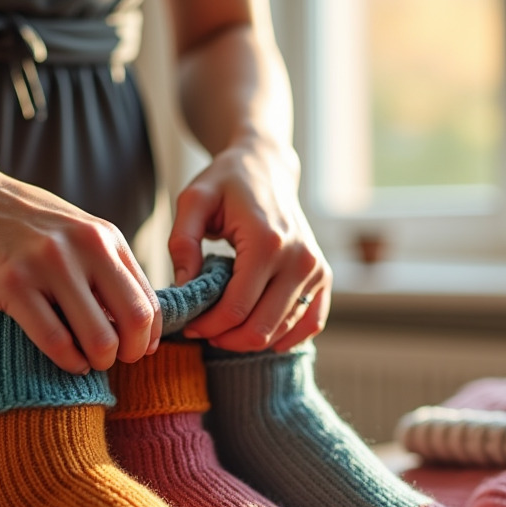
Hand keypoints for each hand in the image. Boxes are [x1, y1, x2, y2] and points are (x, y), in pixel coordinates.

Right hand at [0, 161, 161, 373]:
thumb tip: (137, 321)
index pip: (149, 300)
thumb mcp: (76, 233)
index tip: (136, 351)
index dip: (148, 336)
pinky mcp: (13, 283)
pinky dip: (68, 361)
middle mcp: (85, 247)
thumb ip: (105, 267)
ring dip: (98, 361)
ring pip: (98, 337)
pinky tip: (67, 361)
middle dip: (129, 353)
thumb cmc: (22, 224)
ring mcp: (49, 264)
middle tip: (113, 361)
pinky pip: (55, 339)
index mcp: (106, 238)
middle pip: (134, 320)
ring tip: (87, 363)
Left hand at [169, 138, 330, 352]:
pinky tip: (259, 334)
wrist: (266, 166)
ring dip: (250, 339)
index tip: (189, 325)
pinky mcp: (323, 276)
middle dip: (226, 338)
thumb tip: (183, 289)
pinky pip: (310, 324)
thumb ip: (182, 243)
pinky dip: (284, 338)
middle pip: (261, 329)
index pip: (236, 308)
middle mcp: (298, 259)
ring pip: (282, 333)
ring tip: (225, 327)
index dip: (208, 326)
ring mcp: (316, 270)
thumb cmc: (226, 183)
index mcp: (266, 242)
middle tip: (203, 331)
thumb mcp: (194, 201)